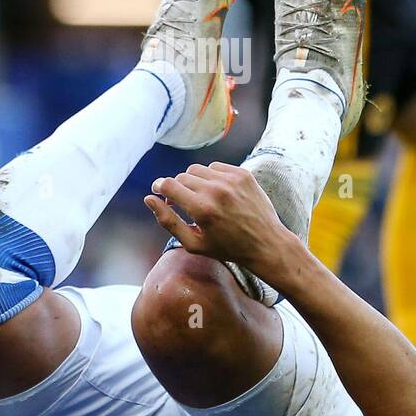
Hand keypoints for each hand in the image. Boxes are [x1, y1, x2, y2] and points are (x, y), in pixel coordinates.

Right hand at [144, 162, 289, 273]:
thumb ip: (168, 221)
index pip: (169, 185)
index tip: (158, 190)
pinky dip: (211, 177)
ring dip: (194, 181)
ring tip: (201, 197)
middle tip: (182, 202)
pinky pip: (216, 167)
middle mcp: (215, 190)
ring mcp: (231, 180)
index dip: (159, 186)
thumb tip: (149, 199)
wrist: (266, 243)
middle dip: (177, 188)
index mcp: (201, 209)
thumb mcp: (193, 243)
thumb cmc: (228, 248)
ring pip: (198, 169)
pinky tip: (217, 193)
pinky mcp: (243, 174)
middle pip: (182, 177)